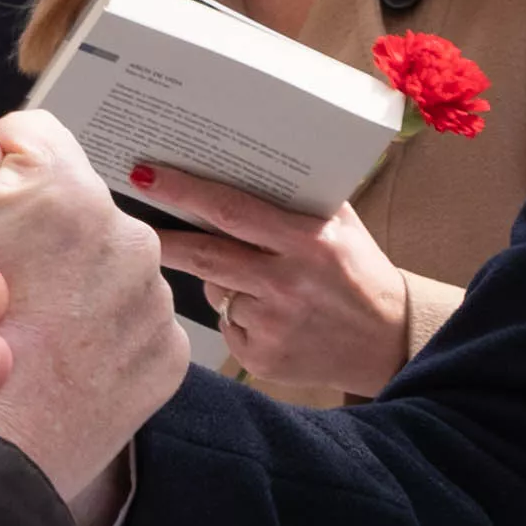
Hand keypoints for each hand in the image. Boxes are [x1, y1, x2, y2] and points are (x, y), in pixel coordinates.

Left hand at [121, 153, 411, 399]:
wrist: (390, 345)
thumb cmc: (362, 276)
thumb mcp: (343, 227)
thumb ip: (300, 200)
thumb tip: (243, 166)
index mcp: (307, 242)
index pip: (231, 211)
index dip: (184, 193)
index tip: (147, 177)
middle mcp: (287, 283)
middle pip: (205, 256)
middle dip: (166, 239)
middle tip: (135, 226)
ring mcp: (272, 325)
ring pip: (216, 294)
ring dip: (222, 284)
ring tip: (263, 287)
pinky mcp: (262, 359)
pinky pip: (229, 328)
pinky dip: (240, 319)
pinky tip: (274, 320)